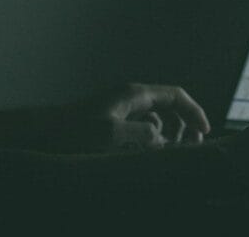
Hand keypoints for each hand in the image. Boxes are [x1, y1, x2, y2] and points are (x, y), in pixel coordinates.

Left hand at [83, 83, 210, 151]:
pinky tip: (143, 154)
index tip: (204, 132)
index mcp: (133, 94)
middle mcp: (129, 97)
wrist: (44, 132)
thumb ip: (142, 134)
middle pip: (168, 106)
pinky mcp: (111, 121)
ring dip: (165, 135)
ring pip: (154, 120)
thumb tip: (161, 137)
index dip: (193, 112)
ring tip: (166, 152)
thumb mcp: (111, 133)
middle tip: (192, 145)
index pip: (175, 95)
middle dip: (183, 124)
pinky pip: (139, 129)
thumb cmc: (74, 131)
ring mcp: (120, 108)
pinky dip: (148, 140)